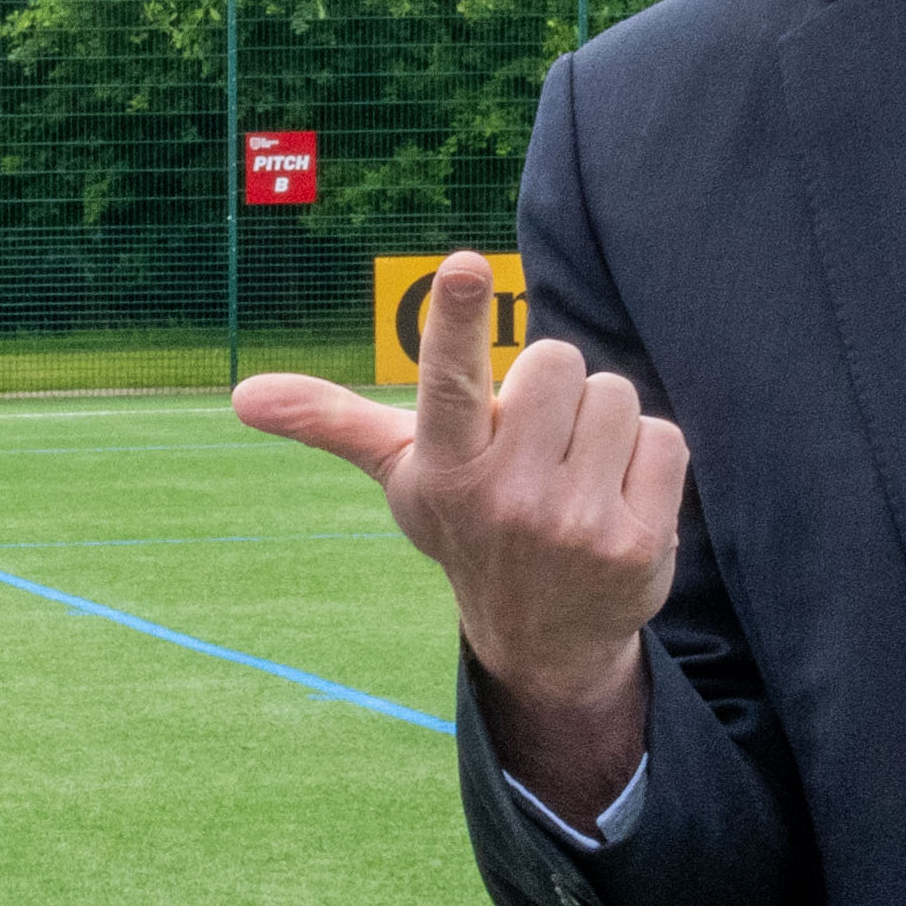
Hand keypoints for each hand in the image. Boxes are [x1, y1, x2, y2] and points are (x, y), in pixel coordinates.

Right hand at [231, 250, 688, 806]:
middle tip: (537, 444)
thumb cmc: (470, 524)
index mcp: (443, 468)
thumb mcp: (402, 476)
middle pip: (557, 362)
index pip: (448, 382)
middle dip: (554, 389)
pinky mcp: (635, 544)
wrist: (542, 637)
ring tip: (575, 474)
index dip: (455, 320)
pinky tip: (618, 500)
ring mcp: (571, 526)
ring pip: (615, 396)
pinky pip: (663, 439)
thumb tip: (241, 395)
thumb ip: (332, 421)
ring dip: (602, 425)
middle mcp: (502, 499)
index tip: (462, 267)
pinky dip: (647, 461)